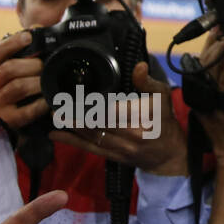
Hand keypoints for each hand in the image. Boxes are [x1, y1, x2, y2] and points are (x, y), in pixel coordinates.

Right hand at [0, 30, 47, 129]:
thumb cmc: (6, 90)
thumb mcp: (5, 70)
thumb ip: (20, 51)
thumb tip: (37, 28)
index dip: (12, 42)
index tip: (29, 36)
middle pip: (9, 69)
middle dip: (32, 65)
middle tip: (44, 65)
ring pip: (18, 87)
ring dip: (37, 82)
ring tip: (47, 80)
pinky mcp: (8, 120)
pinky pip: (27, 111)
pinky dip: (40, 104)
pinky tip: (47, 100)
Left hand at [49, 61, 186, 175]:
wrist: (168, 156)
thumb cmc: (165, 122)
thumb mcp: (162, 97)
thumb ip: (148, 82)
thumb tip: (138, 66)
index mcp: (140, 118)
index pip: (112, 111)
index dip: (93, 105)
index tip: (76, 94)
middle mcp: (129, 135)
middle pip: (97, 124)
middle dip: (75, 114)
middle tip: (57, 104)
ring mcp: (120, 148)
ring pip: (90, 136)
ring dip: (70, 126)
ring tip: (55, 115)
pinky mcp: (113, 156)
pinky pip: (90, 148)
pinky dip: (72, 141)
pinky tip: (56, 134)